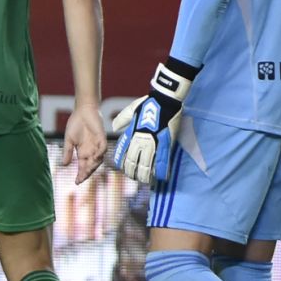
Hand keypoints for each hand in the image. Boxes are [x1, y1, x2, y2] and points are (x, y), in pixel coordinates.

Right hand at [61, 103, 106, 185]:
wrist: (83, 110)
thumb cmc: (75, 124)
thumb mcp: (69, 140)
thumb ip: (67, 152)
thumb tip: (64, 165)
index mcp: (83, 152)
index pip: (83, 167)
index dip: (81, 175)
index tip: (76, 182)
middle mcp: (91, 151)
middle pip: (91, 166)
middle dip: (86, 173)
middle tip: (81, 178)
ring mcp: (97, 145)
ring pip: (98, 160)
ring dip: (93, 165)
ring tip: (87, 170)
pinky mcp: (102, 138)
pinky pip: (103, 148)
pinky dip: (100, 153)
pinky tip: (95, 157)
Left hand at [108, 59, 195, 183]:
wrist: (164, 100)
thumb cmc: (148, 104)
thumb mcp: (130, 111)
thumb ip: (121, 120)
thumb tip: (114, 127)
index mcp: (131, 134)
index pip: (123, 154)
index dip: (123, 164)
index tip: (124, 169)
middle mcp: (140, 141)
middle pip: (133, 163)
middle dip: (133, 173)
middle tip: (135, 177)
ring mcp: (153, 143)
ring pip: (146, 166)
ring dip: (145, 175)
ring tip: (146, 180)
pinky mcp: (165, 144)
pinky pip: (162, 162)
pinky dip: (161, 171)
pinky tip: (160, 177)